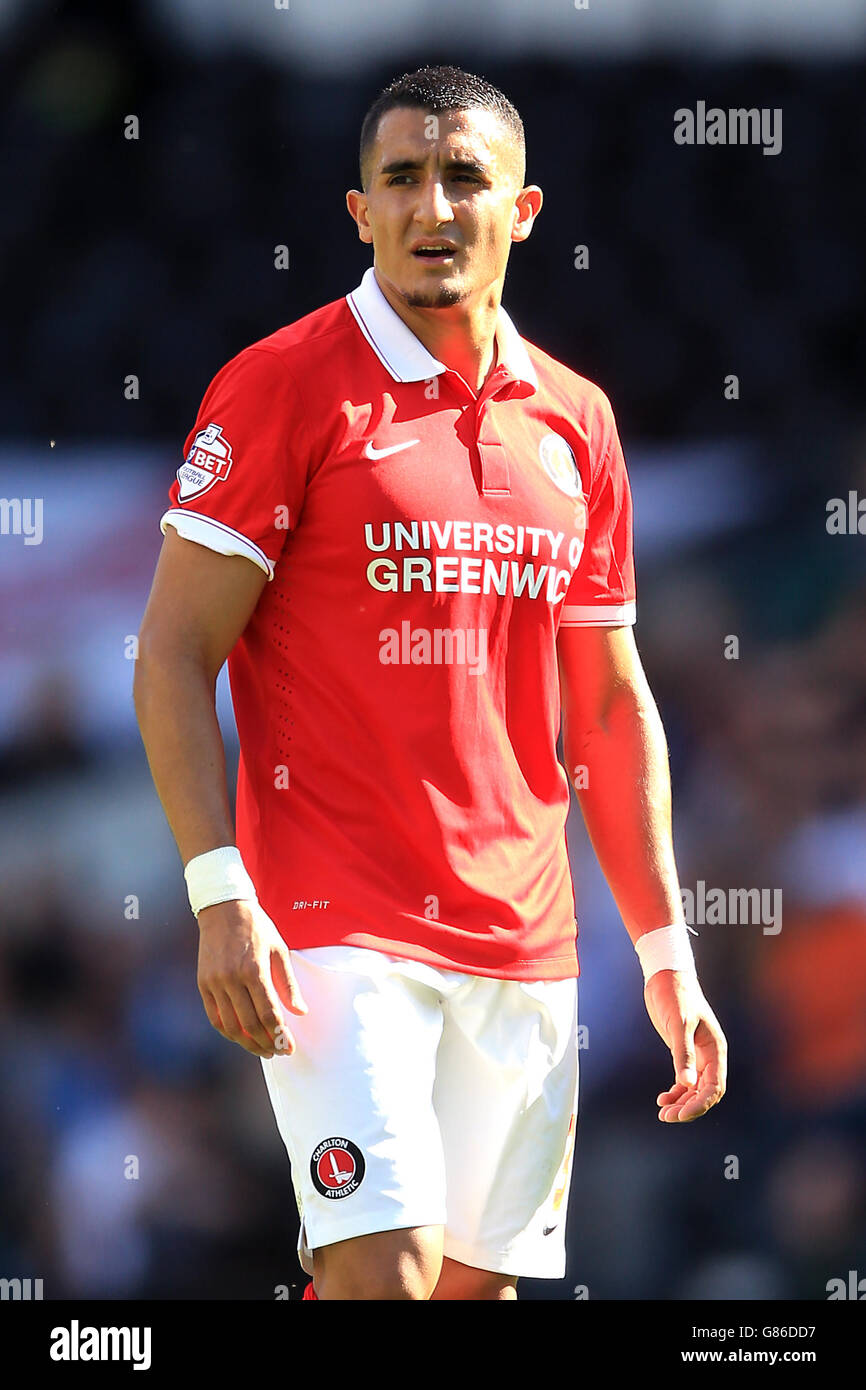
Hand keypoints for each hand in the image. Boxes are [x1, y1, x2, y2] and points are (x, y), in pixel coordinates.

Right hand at [196, 898, 307, 1057]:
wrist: (223, 909)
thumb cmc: (257, 928)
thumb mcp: (279, 950)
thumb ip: (288, 984)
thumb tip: (301, 1012)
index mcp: (254, 970)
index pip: (268, 1014)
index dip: (280, 1035)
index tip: (289, 1047)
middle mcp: (231, 979)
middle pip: (249, 1024)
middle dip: (266, 1043)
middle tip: (278, 1051)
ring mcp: (214, 982)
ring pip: (230, 1026)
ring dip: (247, 1043)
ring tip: (262, 1049)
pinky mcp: (203, 984)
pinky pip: (214, 1017)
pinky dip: (228, 1032)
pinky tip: (241, 1037)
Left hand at [643, 969, 726, 1121]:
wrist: (665, 977)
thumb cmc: (676, 996)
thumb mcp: (679, 1024)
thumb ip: (683, 1054)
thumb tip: (686, 1084)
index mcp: (715, 1050)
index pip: (714, 1087)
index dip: (700, 1104)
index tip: (681, 1114)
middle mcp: (709, 1055)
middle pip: (705, 1093)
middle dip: (688, 1107)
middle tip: (667, 1117)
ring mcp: (697, 1055)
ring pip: (694, 1089)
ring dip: (681, 1103)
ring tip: (663, 1113)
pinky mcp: (683, 1052)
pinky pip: (684, 1080)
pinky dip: (675, 1092)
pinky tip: (662, 1099)